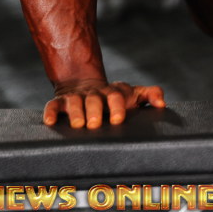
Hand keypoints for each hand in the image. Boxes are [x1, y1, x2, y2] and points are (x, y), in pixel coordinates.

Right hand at [43, 79, 165, 128]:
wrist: (86, 86)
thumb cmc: (115, 98)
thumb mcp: (134, 95)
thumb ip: (151, 95)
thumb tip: (162, 104)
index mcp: (113, 92)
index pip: (116, 96)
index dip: (117, 106)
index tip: (118, 119)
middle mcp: (94, 94)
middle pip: (94, 99)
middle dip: (94, 110)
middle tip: (94, 124)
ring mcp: (76, 97)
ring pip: (74, 102)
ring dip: (75, 113)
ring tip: (77, 125)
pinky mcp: (60, 102)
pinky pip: (53, 105)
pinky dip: (50, 112)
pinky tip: (50, 122)